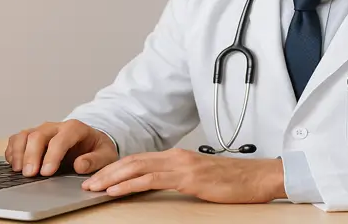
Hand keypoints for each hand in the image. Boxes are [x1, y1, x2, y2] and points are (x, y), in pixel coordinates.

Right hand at [4, 120, 117, 176]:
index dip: (52, 156)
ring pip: (25, 135)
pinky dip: (13, 151)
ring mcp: (43, 131)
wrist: (92, 142)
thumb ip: (95, 160)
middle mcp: (56, 127)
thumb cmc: (97, 149)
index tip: (46, 172)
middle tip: (30, 174)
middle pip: (38, 135)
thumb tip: (80, 165)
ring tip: (19, 170)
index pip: (60, 139)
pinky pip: (17, 139)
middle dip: (32, 155)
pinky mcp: (32, 137)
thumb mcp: (105, 155)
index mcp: (75, 129)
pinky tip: (14, 165)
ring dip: (19, 152)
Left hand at [81, 148, 285, 203]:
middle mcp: (176, 157)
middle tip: (87, 182)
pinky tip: (116, 190)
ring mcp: (182, 165)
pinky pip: (151, 180)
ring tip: (94, 187)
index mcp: (179, 157)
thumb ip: (181, 179)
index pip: (139, 160)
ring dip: (112, 178)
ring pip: (137, 168)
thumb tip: (163, 186)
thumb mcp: (202, 179)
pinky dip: (129, 184)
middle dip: (107, 171)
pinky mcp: (188, 177)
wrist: (260, 177)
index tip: (99, 177)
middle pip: (132, 161)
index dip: (116, 168)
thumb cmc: (236, 181)